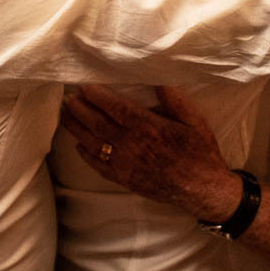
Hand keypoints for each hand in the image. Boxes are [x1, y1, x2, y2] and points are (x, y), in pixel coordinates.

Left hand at [61, 84, 239, 221]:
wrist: (204, 190)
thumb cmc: (200, 152)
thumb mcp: (194, 120)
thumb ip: (175, 99)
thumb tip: (158, 80)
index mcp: (149, 128)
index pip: (116, 108)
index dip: (97, 96)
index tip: (84, 87)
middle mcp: (133, 146)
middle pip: (98, 124)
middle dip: (80, 110)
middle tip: (68, 99)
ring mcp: (126, 165)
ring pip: (93, 144)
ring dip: (77, 129)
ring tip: (65, 116)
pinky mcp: (125, 180)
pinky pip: (99, 166)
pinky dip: (86, 155)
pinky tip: (79, 146)